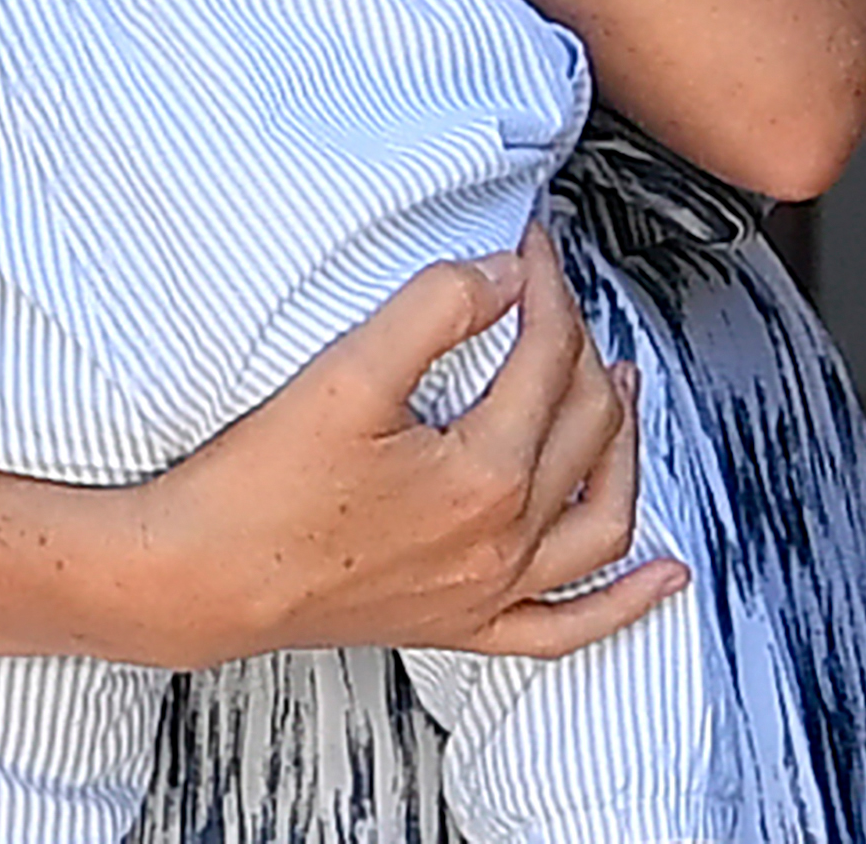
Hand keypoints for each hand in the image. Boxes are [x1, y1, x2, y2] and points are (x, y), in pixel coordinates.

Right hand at [130, 226, 684, 665]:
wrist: (200, 579)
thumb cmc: (259, 485)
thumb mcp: (344, 373)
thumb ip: (434, 310)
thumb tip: (505, 275)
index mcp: (482, 475)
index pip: (546, 356)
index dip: (545, 285)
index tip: (528, 239)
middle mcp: (503, 541)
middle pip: (583, 424)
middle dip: (580, 341)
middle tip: (552, 290)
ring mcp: (489, 591)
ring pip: (600, 518)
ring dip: (625, 447)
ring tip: (623, 385)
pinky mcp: (462, 626)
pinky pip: (569, 624)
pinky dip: (627, 602)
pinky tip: (665, 575)